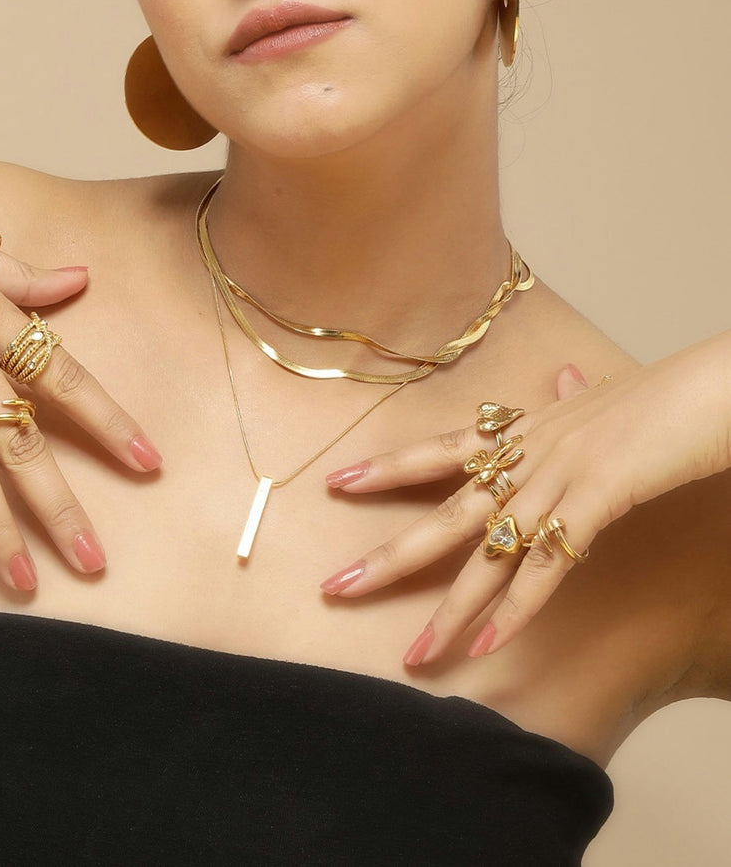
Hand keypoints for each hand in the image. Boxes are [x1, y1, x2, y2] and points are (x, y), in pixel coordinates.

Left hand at [319, 332, 730, 663]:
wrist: (711, 384)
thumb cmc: (661, 391)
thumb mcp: (603, 395)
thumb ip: (571, 397)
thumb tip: (561, 376)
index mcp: (524, 431)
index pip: (439, 450)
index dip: (388, 467)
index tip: (338, 482)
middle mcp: (526, 455)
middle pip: (444, 511)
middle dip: (391, 554)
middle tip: (336, 586)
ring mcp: (556, 476)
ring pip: (488, 551)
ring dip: (450, 608)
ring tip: (414, 653)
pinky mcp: (596, 498)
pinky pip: (549, 566)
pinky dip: (520, 608)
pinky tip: (490, 645)